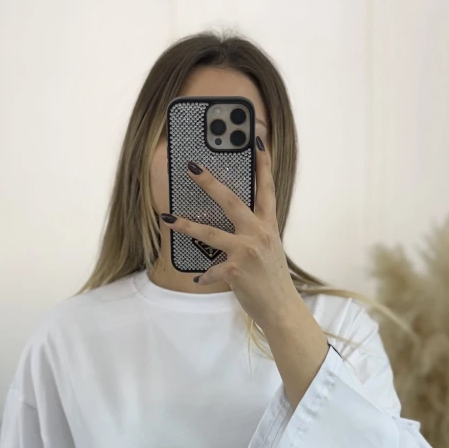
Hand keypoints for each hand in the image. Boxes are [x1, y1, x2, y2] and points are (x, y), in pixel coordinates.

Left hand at [163, 136, 301, 332]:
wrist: (282, 308)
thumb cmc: (271, 278)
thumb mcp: (268, 248)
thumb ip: (254, 231)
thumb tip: (233, 218)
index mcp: (269, 225)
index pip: (267, 187)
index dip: (262, 163)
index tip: (256, 139)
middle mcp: (259, 234)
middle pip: (231, 201)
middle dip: (210, 183)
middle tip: (192, 166)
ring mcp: (247, 251)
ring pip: (210, 233)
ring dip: (186, 225)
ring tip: (167, 217)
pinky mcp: (236, 270)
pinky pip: (211, 270)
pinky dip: (204, 274)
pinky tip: (198, 276)